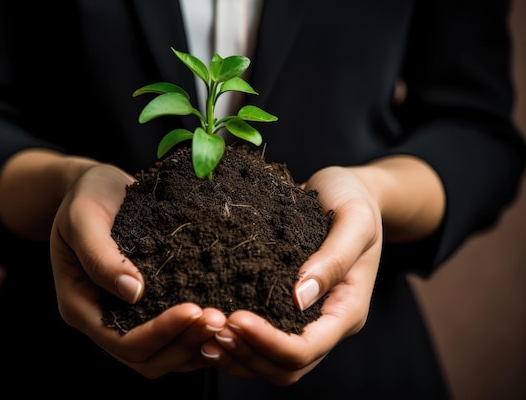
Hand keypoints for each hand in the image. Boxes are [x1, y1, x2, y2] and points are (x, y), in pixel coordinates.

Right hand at [49, 163, 226, 377]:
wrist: (95, 187)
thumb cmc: (85, 197)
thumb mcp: (83, 218)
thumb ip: (100, 256)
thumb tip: (133, 293)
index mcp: (79, 306)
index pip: (121, 341)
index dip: (160, 332)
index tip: (194, 308)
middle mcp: (102, 320)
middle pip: (146, 359)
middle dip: (184, 343)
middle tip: (220, 319)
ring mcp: (125, 317)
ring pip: (162, 356)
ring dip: (195, 346)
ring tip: (226, 324)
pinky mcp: (147, 307)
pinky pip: (173, 336)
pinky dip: (196, 336)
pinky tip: (221, 320)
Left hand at [199, 164, 382, 384]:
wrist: (344, 191)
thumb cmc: (353, 200)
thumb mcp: (355, 219)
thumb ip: (333, 258)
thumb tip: (299, 298)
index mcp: (347, 310)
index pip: (306, 348)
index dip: (268, 342)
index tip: (235, 316)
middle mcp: (325, 323)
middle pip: (285, 368)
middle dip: (246, 354)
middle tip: (211, 327)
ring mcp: (305, 320)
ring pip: (269, 363)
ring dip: (236, 355)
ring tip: (204, 333)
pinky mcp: (284, 309)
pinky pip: (260, 342)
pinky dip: (234, 341)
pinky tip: (209, 326)